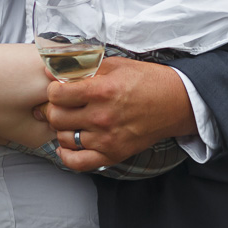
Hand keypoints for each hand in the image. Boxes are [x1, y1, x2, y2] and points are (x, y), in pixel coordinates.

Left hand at [39, 55, 198, 172]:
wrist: (176, 103)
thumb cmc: (147, 81)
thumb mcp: (116, 65)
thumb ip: (83, 67)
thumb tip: (51, 70)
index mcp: (102, 90)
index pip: (57, 94)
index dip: (53, 89)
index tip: (59, 88)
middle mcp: (102, 117)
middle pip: (56, 117)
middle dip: (54, 108)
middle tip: (62, 104)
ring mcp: (107, 139)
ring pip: (64, 138)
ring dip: (62, 128)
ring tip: (70, 120)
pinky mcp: (114, 154)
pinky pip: (78, 162)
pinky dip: (67, 155)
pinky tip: (67, 145)